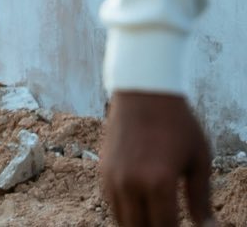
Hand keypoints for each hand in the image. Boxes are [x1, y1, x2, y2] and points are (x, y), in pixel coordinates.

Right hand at [101, 90, 215, 226]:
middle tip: (169, 225)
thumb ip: (201, 198)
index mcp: (159, 183)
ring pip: (123, 220)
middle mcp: (131, 183)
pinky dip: (126, 214)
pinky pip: (112, 204)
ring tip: (156, 222)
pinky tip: (141, 211)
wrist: (143, 92)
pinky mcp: (104, 171)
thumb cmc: (177, 123)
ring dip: (139, 225)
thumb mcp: (199, 160)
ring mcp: (113, 177)